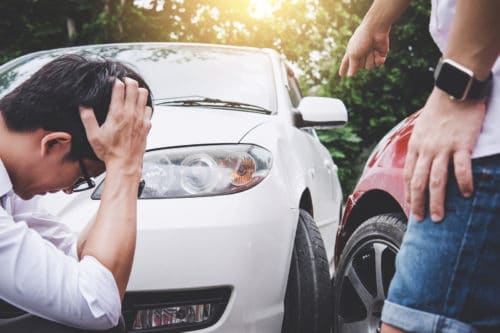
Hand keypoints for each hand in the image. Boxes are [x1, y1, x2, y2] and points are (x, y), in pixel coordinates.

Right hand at [79, 78, 151, 175]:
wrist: (125, 164)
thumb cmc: (110, 152)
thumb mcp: (93, 135)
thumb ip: (87, 118)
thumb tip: (83, 106)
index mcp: (117, 114)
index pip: (119, 88)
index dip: (116, 81)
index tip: (112, 82)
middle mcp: (131, 114)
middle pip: (134, 87)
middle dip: (128, 81)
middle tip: (123, 82)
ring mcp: (141, 119)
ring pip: (144, 95)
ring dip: (138, 90)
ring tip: (132, 92)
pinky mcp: (147, 126)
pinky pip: (148, 109)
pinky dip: (144, 105)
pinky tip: (138, 108)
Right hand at [339, 21, 389, 76]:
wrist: (376, 29)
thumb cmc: (362, 40)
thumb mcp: (353, 54)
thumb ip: (352, 66)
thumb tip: (350, 75)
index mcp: (351, 52)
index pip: (346, 62)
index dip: (344, 68)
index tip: (341, 75)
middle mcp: (360, 54)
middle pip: (360, 67)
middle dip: (362, 60)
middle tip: (364, 49)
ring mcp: (370, 55)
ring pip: (370, 67)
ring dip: (370, 59)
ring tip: (371, 49)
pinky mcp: (380, 54)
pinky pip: (378, 64)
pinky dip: (378, 59)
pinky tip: (377, 52)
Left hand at [404, 88, 485, 221]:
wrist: (456, 88)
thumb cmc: (441, 108)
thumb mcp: (423, 127)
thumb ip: (422, 145)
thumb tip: (422, 162)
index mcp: (415, 146)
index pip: (407, 175)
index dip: (408, 194)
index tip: (409, 208)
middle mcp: (426, 149)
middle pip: (418, 183)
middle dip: (418, 204)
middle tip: (421, 220)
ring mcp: (443, 147)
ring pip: (436, 181)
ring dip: (437, 202)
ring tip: (439, 218)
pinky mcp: (461, 144)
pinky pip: (461, 168)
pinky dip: (464, 183)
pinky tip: (467, 195)